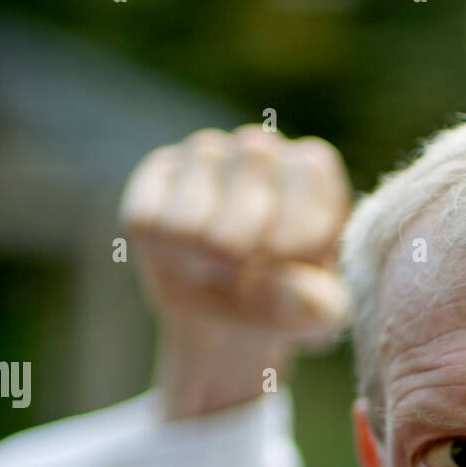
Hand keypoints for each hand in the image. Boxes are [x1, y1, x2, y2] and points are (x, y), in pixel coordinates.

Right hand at [119, 123, 353, 416]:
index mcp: (311, 168)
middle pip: (251, 163)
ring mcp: (205, 153)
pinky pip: (147, 218)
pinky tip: (182, 258)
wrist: (229, 319)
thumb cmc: (285, 304)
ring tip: (215, 270)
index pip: (306, 170)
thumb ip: (318, 306)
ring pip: (191, 206)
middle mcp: (259, 147)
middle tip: (243, 272)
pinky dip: (164, 254)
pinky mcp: (158, 172)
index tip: (283, 265)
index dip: (293, 230)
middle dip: (244, 241)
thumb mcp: (315, 317)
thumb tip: (288, 288)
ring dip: (200, 257)